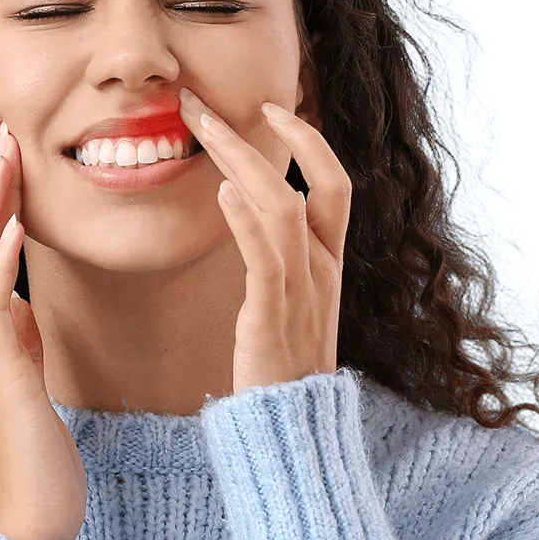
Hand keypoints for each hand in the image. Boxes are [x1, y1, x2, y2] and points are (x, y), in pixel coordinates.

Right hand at [0, 121, 87, 539]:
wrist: (34, 523)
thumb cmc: (41, 461)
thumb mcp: (33, 387)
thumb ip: (22, 344)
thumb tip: (20, 306)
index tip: (13, 161)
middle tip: (4, 135)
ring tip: (6, 160)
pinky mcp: (1, 380)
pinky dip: (0, 266)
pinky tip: (14, 231)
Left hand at [178, 88, 350, 397]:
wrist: (293, 434)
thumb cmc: (281, 372)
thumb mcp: (289, 308)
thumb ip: (277, 263)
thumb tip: (246, 217)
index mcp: (331, 265)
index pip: (335, 185)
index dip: (309, 141)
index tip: (272, 108)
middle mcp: (325, 271)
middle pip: (314, 184)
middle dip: (269, 135)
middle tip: (210, 105)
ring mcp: (304, 294)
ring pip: (285, 209)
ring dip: (243, 162)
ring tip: (203, 130)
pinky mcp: (272, 318)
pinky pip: (267, 259)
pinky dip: (246, 219)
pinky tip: (222, 190)